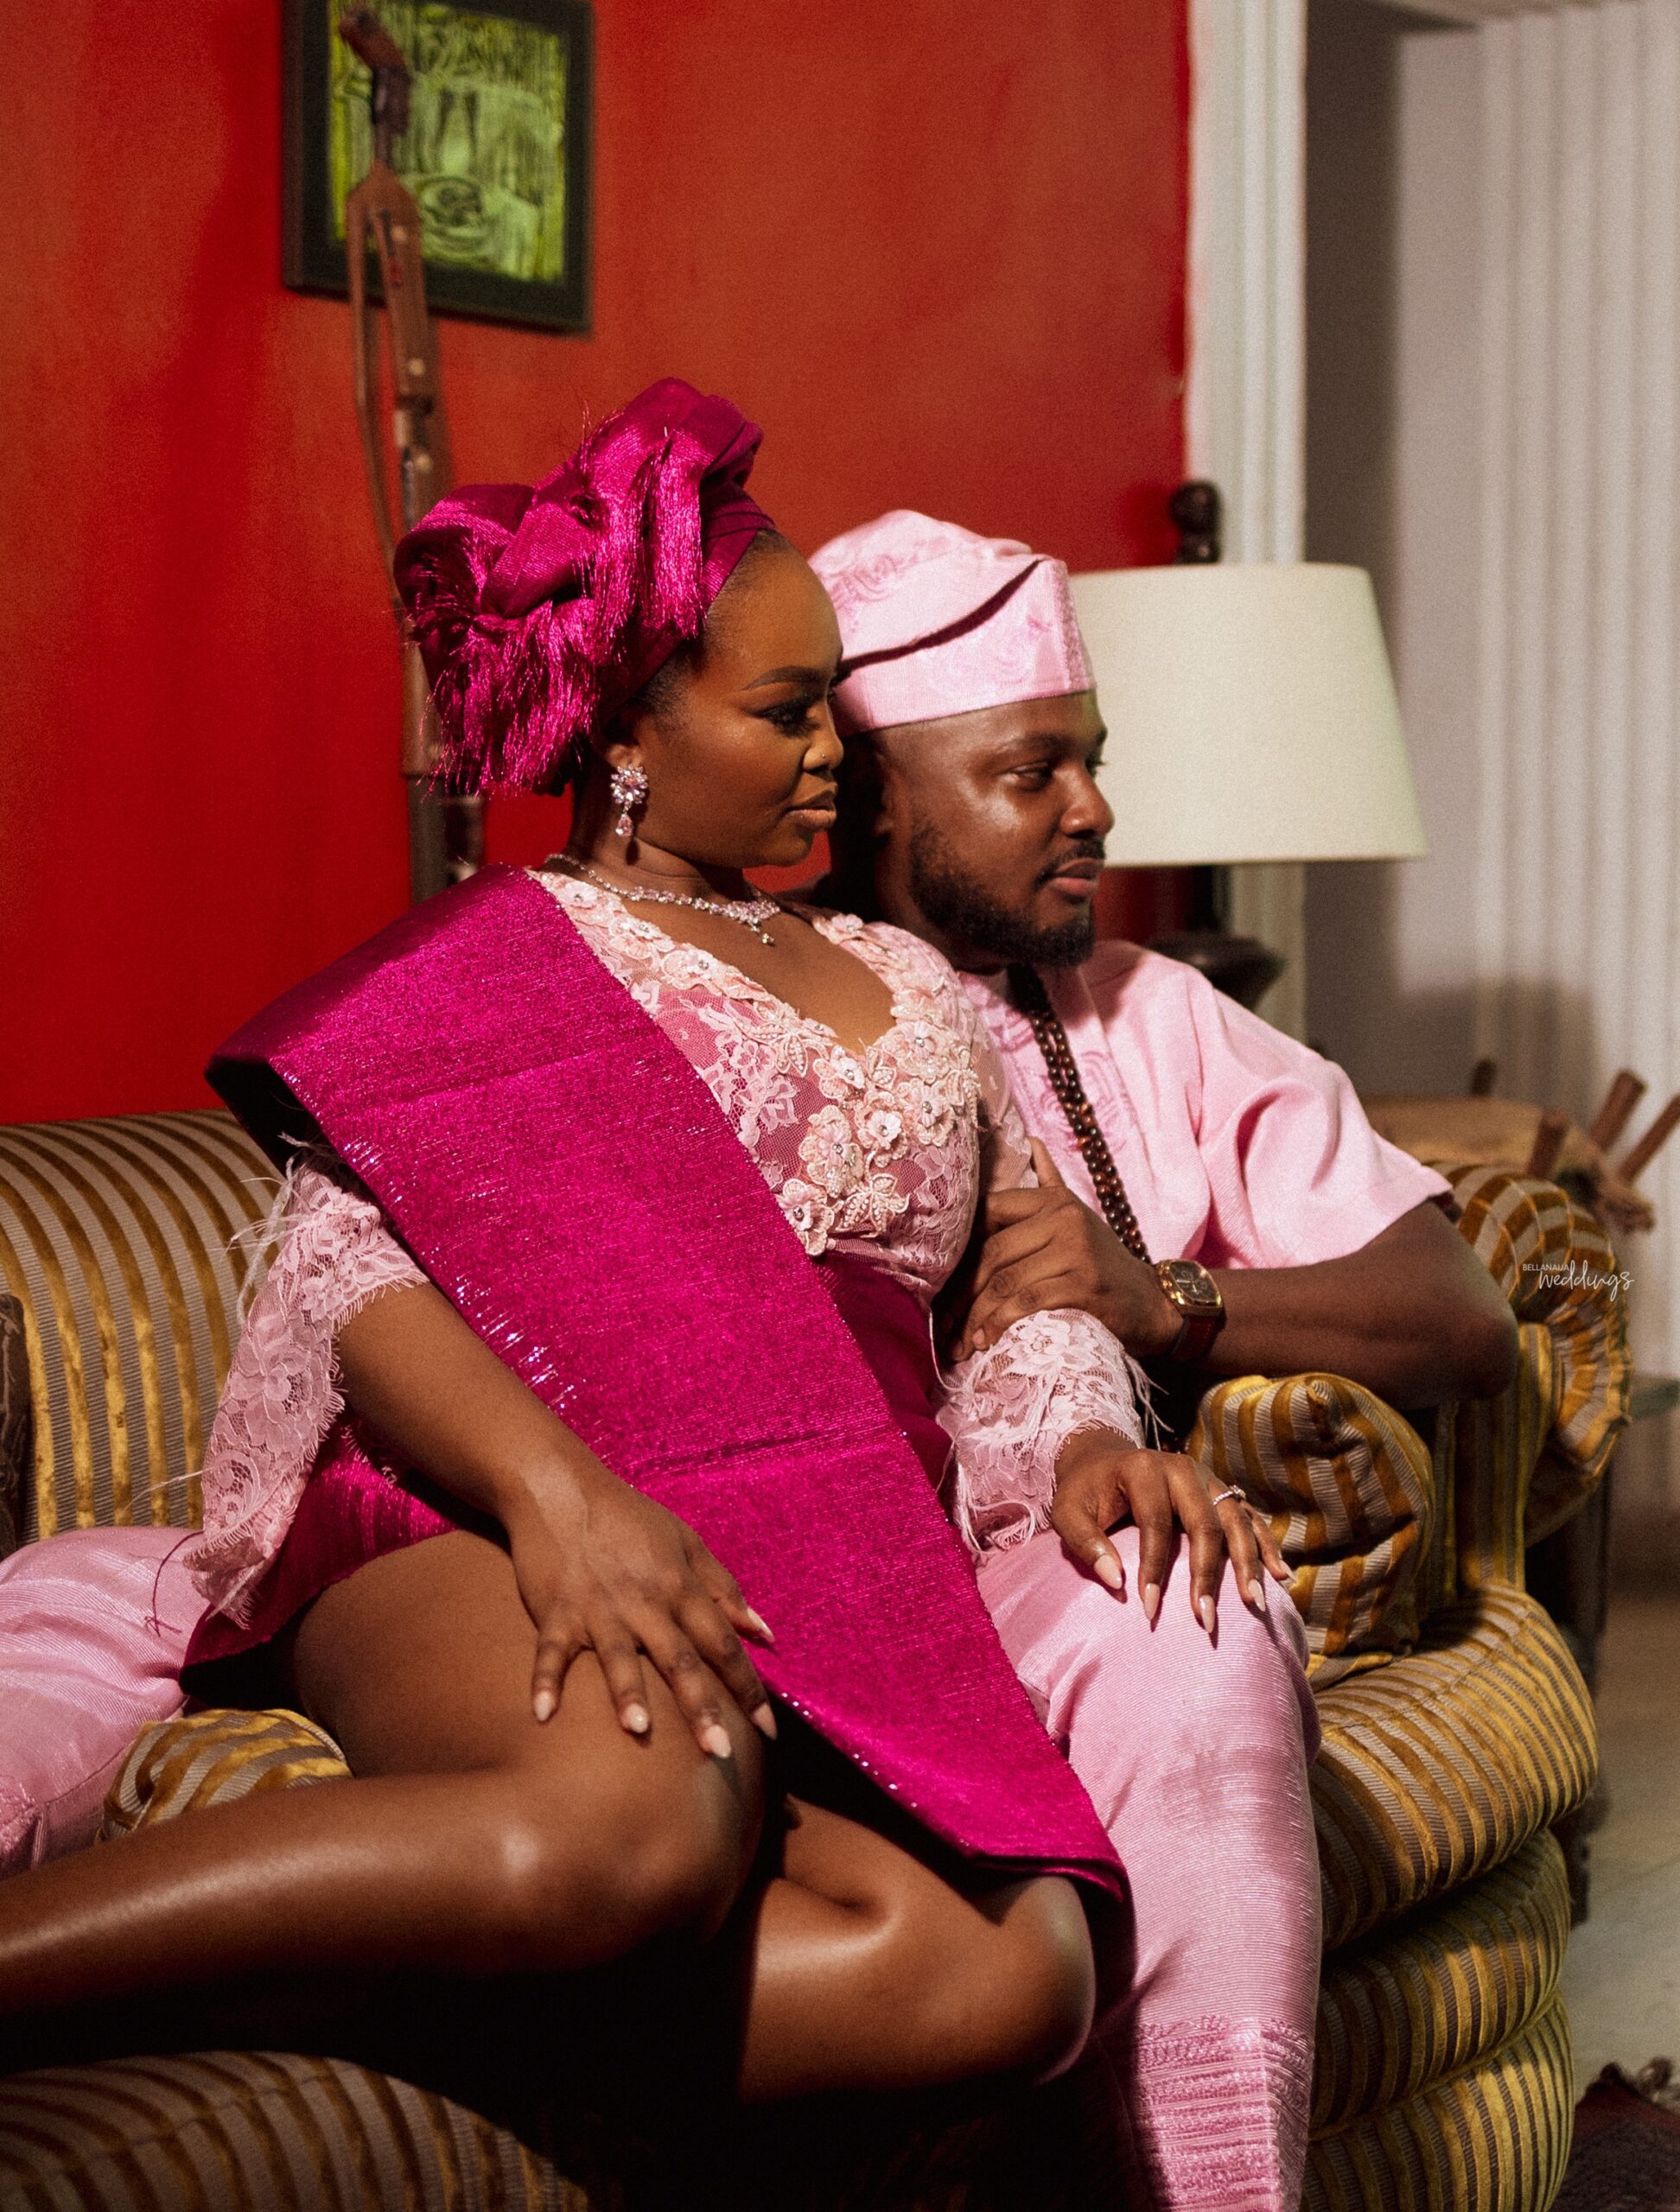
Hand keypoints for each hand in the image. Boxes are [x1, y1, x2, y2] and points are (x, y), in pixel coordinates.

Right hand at [502, 1457, 776, 1753]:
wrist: (561, 1488)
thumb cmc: (629, 1518)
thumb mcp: (687, 1542)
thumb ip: (725, 1589)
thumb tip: (765, 1633)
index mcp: (680, 1586)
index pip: (723, 1643)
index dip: (748, 1687)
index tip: (770, 1731)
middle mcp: (645, 1601)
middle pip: (680, 1659)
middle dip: (701, 1707)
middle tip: (719, 1754)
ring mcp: (598, 1607)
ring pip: (619, 1656)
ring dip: (628, 1693)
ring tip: (639, 1730)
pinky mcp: (556, 1609)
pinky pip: (550, 1650)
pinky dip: (545, 1680)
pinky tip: (544, 1714)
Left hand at [959, 1143, 1180, 1358]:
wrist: (1152, 1303)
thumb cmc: (1103, 1265)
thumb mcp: (1077, 1219)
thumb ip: (1050, 1183)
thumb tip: (1032, 1141)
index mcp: (1054, 1201)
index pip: (989, 1213)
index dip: (960, 1250)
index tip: (942, 1282)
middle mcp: (1064, 1218)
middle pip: (992, 1253)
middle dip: (962, 1293)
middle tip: (945, 1324)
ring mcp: (1075, 1250)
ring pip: (1005, 1281)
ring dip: (977, 1316)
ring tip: (962, 1341)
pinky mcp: (1083, 1284)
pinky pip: (1026, 1302)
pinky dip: (1001, 1324)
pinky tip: (987, 1340)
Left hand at [1048, 1429, 1290, 1630]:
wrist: (1102, 1460)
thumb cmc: (1084, 1493)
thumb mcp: (1067, 1513)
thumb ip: (1085, 1543)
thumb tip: (1116, 1582)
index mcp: (1145, 1469)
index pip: (1156, 1524)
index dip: (1154, 1569)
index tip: (1149, 1611)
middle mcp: (1183, 1469)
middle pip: (1206, 1523)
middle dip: (1208, 1575)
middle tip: (1206, 1620)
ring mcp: (1208, 1478)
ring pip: (1236, 1520)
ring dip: (1248, 1563)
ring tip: (1254, 1603)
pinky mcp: (1221, 1490)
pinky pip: (1249, 1517)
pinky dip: (1265, 1544)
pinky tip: (1280, 1574)